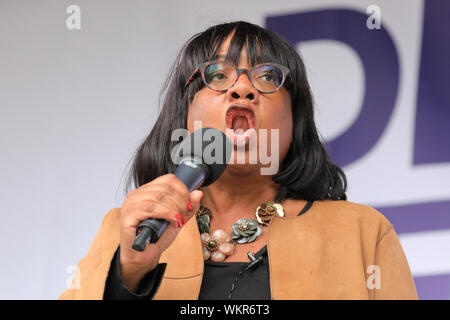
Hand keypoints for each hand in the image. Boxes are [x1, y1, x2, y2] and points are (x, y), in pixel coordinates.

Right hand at [118, 174, 202, 291]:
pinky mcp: (127, 216)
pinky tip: (172, 220)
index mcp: (148, 191)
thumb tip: (198, 193)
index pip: (168, 179)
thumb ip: (188, 207)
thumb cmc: (157, 236)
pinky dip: (165, 213)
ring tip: (178, 219)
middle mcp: (137, 194)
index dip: (182, 190)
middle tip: (183, 214)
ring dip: (174, 208)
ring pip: (158, 197)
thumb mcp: (177, 219)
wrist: (144, 255)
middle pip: (165, 188)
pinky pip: (149, 208)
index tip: (188, 204)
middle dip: (180, 201)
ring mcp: (130, 204)